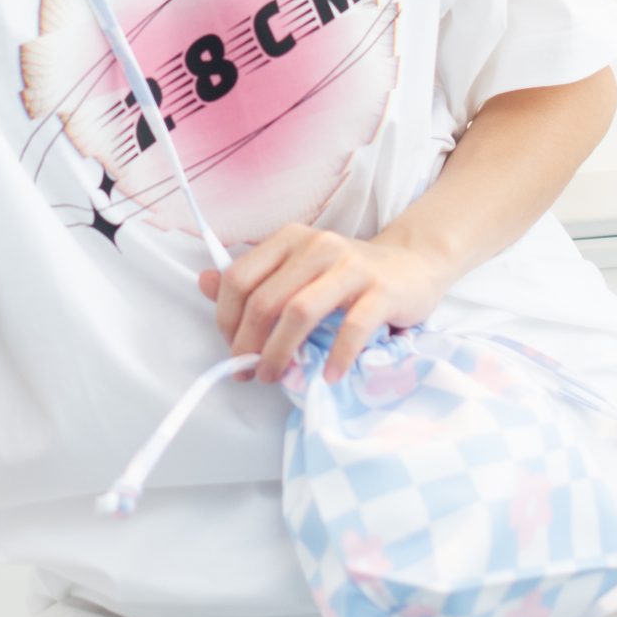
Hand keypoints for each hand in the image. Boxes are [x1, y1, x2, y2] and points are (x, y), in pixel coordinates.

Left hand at [199, 223, 450, 387]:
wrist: (412, 265)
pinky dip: (335, 356)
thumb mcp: (298, 271)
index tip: (232, 349)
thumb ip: (254, 278)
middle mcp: (317, 245)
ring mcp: (351, 266)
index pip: (239, 277)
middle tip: (250, 372)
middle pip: (265, 298)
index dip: (226, 318)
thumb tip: (204, 282)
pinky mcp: (381, 290)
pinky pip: (351, 327)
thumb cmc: (347, 276)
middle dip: (249, 343)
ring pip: (300, 311)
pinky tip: (328, 375)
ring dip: (280, 352)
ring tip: (276, 376)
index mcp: (290, 239)